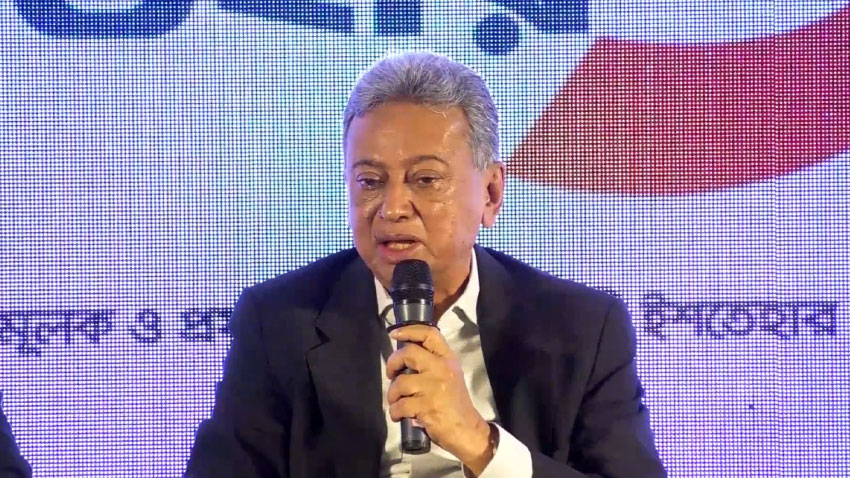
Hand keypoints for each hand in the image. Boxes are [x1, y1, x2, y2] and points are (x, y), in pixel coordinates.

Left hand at [386, 324, 494, 474]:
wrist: (467, 430)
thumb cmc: (455, 403)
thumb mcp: (450, 376)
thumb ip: (432, 363)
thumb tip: (404, 357)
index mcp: (448, 359)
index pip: (430, 334)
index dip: (409, 330)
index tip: (394, 334)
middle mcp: (442, 369)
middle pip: (409, 353)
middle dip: (393, 362)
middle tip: (391, 374)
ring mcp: (434, 387)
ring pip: (400, 382)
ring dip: (392, 394)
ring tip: (396, 402)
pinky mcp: (427, 406)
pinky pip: (400, 405)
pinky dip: (395, 412)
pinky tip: (399, 415)